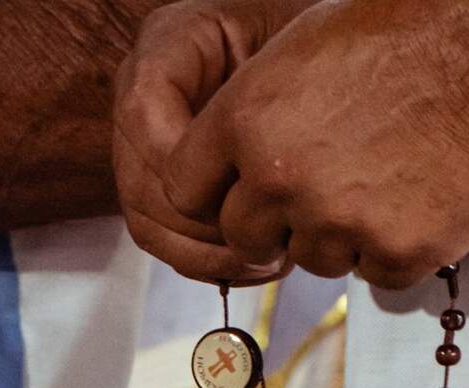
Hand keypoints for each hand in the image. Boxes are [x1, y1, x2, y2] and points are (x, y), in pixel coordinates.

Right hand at [113, 0, 312, 284]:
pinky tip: (258, 264)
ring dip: (208, 254)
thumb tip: (247, 175)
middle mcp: (147, 93)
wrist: (329, 61)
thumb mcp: (300, 49)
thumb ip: (265, 95)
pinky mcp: (168, 185)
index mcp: (172, 42)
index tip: (245, 193)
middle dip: (204, 227)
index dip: (186, 165)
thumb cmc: (322, 45)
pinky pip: (167, 238)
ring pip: (147, 220)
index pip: (144, 110)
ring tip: (270, 258)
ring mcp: (150, 144)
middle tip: (267, 242)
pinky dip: (210, 263)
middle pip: (139, 181)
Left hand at [157, 0, 468, 289]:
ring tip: (382, 185)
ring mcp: (340, 224)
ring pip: (312, 260)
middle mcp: (282, 180)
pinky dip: (393, 251)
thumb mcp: (299, 51)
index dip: (216, 191)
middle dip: (274, 223)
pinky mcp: (397, 253)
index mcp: (245, 120)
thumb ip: (250, 111)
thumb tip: (230, 163)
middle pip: (244, 238)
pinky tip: (416, 205)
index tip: (246, 189)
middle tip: (322, 192)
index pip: (184, 190)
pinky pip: (375, 277)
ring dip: (338, 236)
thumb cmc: (401, 38)